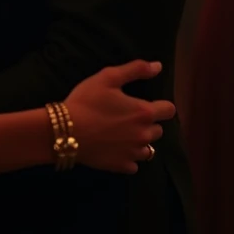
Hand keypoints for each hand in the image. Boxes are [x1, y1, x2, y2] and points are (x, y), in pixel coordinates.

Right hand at [65, 60, 174, 174]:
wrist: (64, 131)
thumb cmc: (87, 101)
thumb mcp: (108, 77)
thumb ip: (135, 69)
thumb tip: (158, 66)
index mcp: (144, 112)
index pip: (169, 110)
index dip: (160, 106)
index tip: (146, 104)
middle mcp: (144, 135)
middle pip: (159, 130)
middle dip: (148, 124)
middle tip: (127, 117)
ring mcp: (133, 153)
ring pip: (149, 150)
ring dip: (140, 142)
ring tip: (123, 135)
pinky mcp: (121, 166)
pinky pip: (134, 165)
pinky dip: (128, 158)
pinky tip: (116, 149)